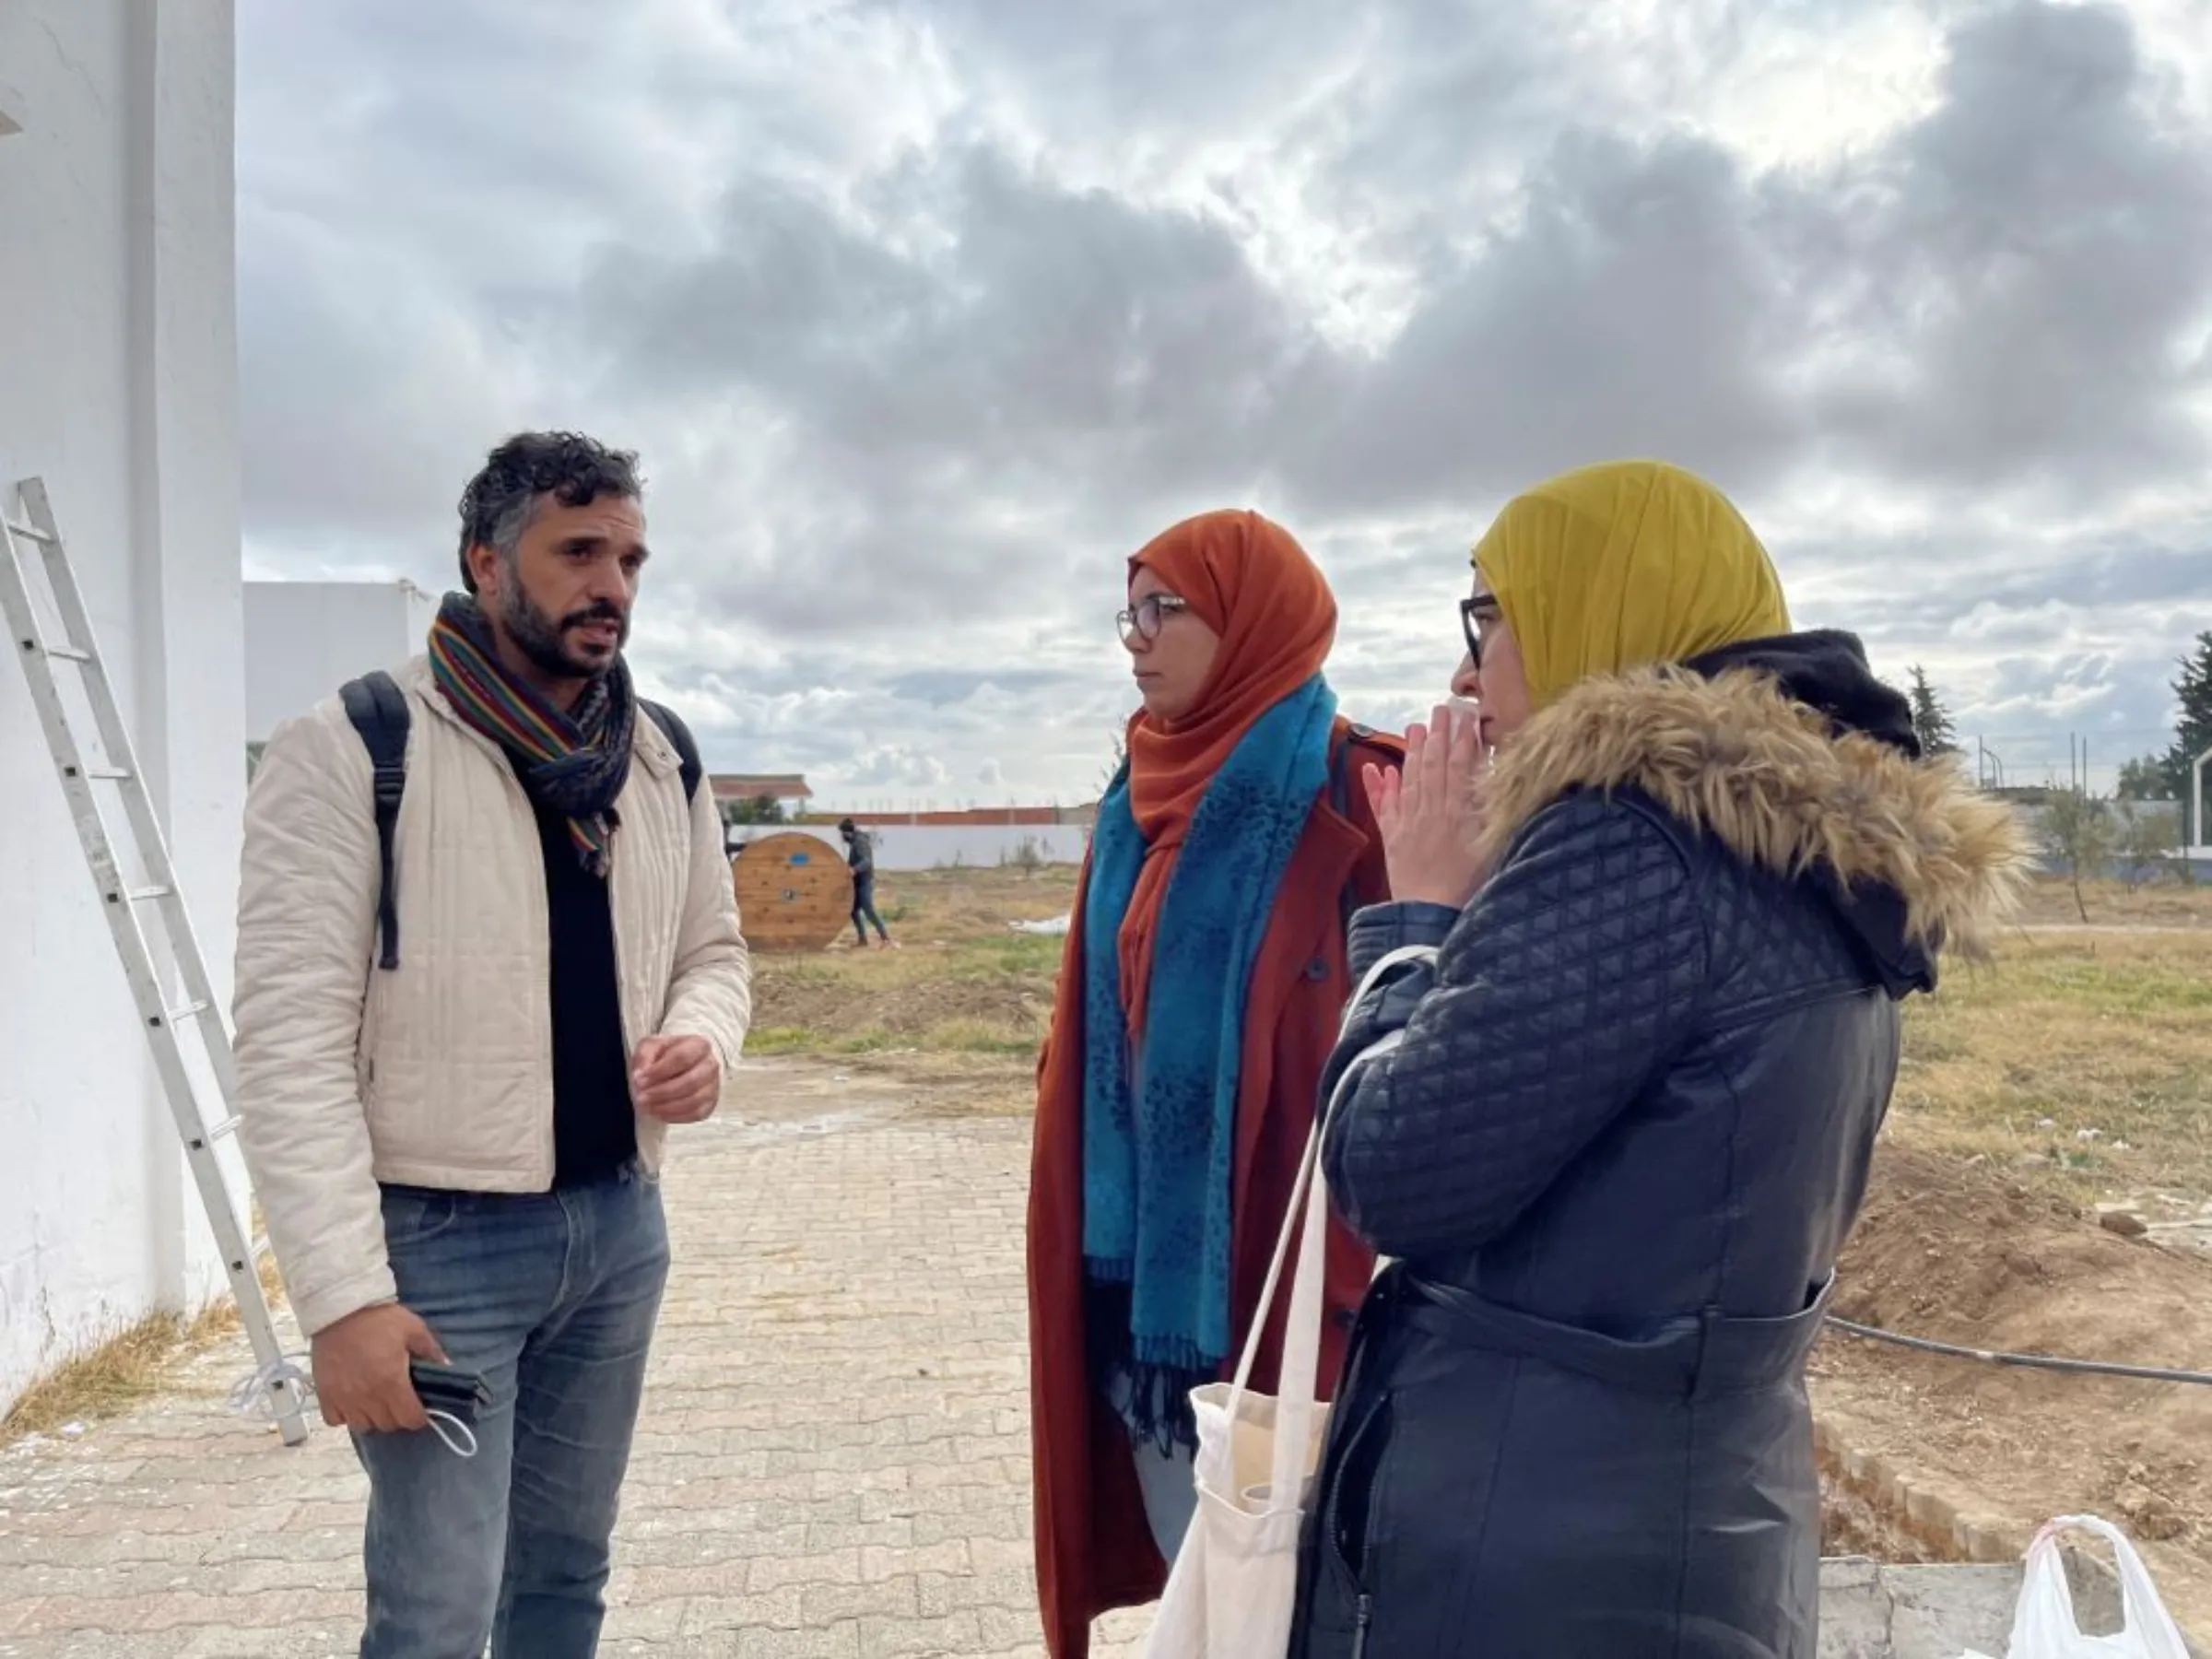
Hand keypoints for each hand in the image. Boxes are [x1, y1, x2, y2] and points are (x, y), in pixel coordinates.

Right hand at [309, 1302, 444, 1433]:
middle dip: (398, 1416)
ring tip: (376, 1401)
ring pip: (362, 1426)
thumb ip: (431, 1351)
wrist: (340, 1310)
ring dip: (373, 1417)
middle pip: (387, 1425)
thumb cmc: (379, 1319)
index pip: (409, 1419)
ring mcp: (344, 1398)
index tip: (420, 1408)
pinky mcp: (325, 1395)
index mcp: (392, 1382)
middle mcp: (367, 1396)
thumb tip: (447, 1367)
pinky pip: (336, 1420)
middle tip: (399, 1400)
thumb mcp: (414, 1329)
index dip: (418, 1416)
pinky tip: (353, 1401)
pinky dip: (346, 1416)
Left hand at [632, 1033, 719, 1122]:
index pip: (681, 1058)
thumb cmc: (665, 1055)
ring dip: (667, 1107)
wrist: (679, 1066)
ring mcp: (713, 1085)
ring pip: (694, 1100)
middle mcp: (710, 1065)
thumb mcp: (650, 1047)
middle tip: (641, 1098)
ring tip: (648, 1107)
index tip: (640, 1081)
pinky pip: (696, 1114)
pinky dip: (675, 1116)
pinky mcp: (710, 1104)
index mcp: (698, 1045)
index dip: (659, 1071)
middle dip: (662, 1092)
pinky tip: (659, 1113)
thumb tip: (640, 1075)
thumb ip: (644, 1056)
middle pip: (690, 1082)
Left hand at [1367, 703, 1488, 909]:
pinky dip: (1379, 787)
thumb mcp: (1492, 846)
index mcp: (1458, 811)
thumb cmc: (1468, 887)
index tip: (1466, 717)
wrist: (1430, 915)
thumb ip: (1491, 811)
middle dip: (1438, 735)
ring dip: (1411, 751)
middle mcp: (1431, 811)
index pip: (1461, 765)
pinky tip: (1377, 769)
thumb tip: (1494, 781)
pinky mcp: (1392, 839)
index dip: (1463, 739)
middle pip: (1434, 765)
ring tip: (1414, 727)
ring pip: (1410, 779)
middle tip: (1440, 710)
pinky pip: (1383, 808)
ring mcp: (1408, 823)